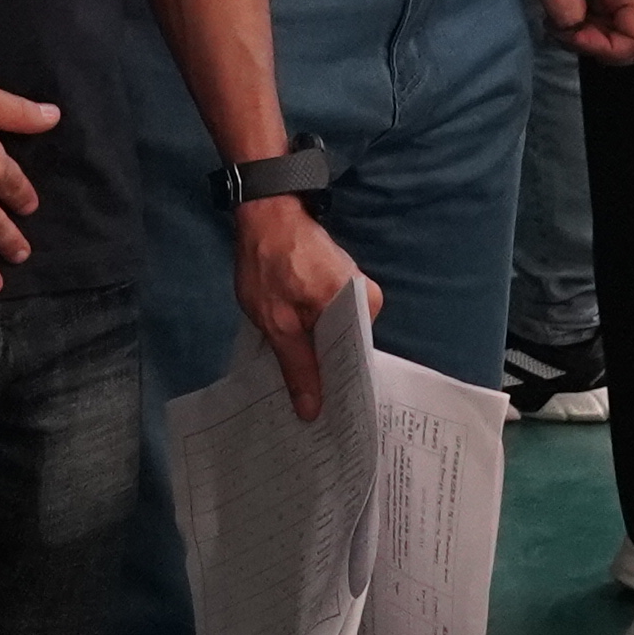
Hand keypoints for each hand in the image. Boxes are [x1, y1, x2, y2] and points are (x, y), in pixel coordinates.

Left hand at [229, 199, 359, 420]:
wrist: (265, 211)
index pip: (355, 361)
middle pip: (348, 350)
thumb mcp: (276, 321)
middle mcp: (368, 298)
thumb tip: (313, 412)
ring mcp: (355, 290)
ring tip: (302, 394)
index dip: (338, 392)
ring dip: (319, 359)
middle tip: (308, 417)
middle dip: (328, 380)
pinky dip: (316, 338)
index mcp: (360, 304)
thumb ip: (297, 366)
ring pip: (338, 337)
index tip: (325, 423)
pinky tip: (300, 358)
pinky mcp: (341, 285)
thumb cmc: (269, 263)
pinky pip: (332, 322)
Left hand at [521, 0, 633, 64]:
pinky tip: (559, 9)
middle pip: (631, 44)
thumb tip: (572, 30)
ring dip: (585, 37)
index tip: (571, 31)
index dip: (607, 49)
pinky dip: (580, 25)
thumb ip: (565, 6)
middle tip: (561, 27)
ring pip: (614, 36)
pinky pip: (601, 23)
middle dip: (595, 46)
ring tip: (555, 16)